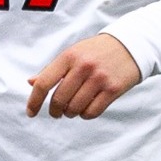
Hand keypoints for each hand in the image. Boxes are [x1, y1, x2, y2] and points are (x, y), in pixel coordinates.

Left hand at [26, 33, 142, 119]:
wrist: (129, 46)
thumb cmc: (95, 52)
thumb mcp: (72, 54)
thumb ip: (52, 69)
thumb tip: (31, 82)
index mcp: (69, 56)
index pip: (44, 82)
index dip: (34, 101)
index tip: (30, 112)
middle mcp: (83, 66)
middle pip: (59, 100)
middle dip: (54, 111)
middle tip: (56, 112)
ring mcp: (99, 78)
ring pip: (75, 108)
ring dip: (70, 113)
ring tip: (72, 109)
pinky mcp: (113, 89)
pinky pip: (92, 112)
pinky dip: (85, 115)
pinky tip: (86, 108)